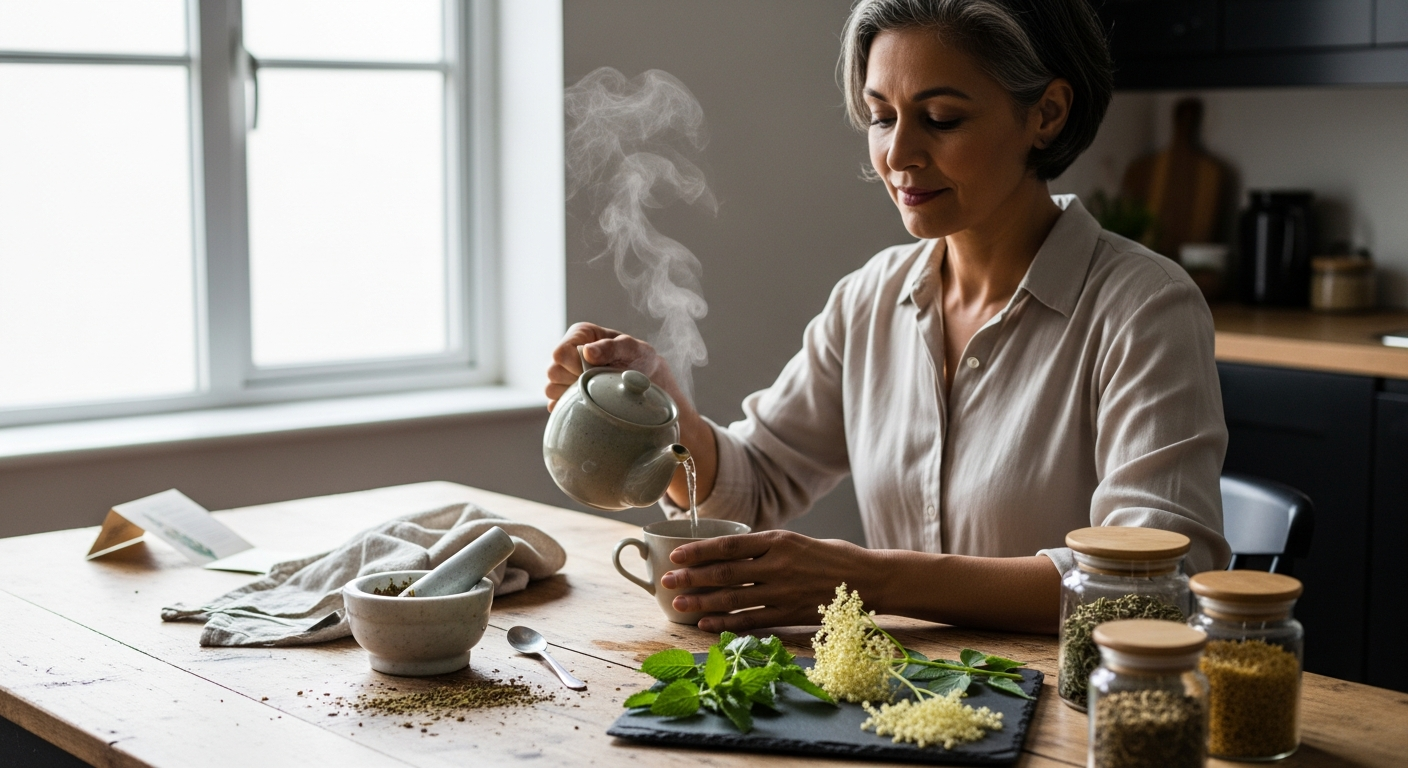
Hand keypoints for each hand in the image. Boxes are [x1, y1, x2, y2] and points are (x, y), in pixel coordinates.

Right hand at [544, 322, 688, 412]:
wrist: (645, 380)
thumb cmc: (639, 358)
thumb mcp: (632, 348)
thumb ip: (611, 346)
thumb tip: (587, 351)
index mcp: (580, 335)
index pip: (559, 353)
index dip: (575, 365)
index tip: (596, 371)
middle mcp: (568, 352)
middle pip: (553, 372)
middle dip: (575, 380)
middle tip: (598, 381)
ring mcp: (564, 374)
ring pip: (551, 390)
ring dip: (572, 394)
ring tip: (596, 390)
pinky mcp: (564, 393)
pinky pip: (555, 405)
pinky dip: (569, 406)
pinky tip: (588, 402)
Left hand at [660, 530, 881, 632]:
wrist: (870, 579)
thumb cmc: (833, 556)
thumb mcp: (797, 541)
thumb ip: (765, 547)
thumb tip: (729, 553)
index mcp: (778, 540)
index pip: (729, 545)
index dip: (699, 550)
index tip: (676, 553)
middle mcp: (778, 565)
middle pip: (724, 572)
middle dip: (691, 577)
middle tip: (666, 581)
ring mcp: (783, 592)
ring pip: (733, 598)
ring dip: (702, 602)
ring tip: (678, 605)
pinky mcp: (791, 615)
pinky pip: (751, 620)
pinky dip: (726, 622)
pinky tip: (706, 623)